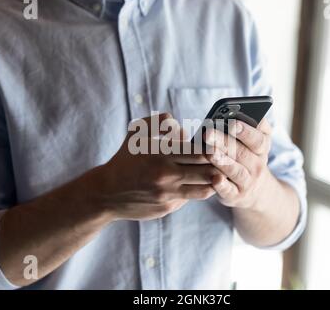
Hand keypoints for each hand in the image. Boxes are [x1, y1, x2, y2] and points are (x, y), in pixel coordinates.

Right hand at [84, 113, 218, 220]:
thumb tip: (183, 127)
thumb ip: (159, 122)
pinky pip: (190, 199)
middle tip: (223, 160)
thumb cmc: (124, 159)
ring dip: (212, 181)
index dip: (213, 149)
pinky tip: (195, 184)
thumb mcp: (136, 133)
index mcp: (160, 153)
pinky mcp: (167, 207)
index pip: (200, 151)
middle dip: (218, 165)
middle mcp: (166, 174)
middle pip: (207, 170)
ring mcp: (167, 193)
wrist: (106, 193)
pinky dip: (195, 191)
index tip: (218, 147)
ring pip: (205, 188)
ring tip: (213, 173)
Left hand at [203, 118, 272, 209]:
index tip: (232, 122)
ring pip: (235, 170)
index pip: (257, 138)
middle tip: (208, 132)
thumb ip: (251, 125)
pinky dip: (221, 185)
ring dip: (221, 160)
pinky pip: (229, 190)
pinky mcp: (236, 195)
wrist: (257, 190)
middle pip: (241, 152)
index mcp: (262, 147)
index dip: (245, 131)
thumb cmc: (248, 157)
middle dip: (224, 141)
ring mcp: (248, 181)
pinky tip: (214, 178)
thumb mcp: (255, 141)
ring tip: (209, 151)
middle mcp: (258, 165)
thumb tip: (240, 109)